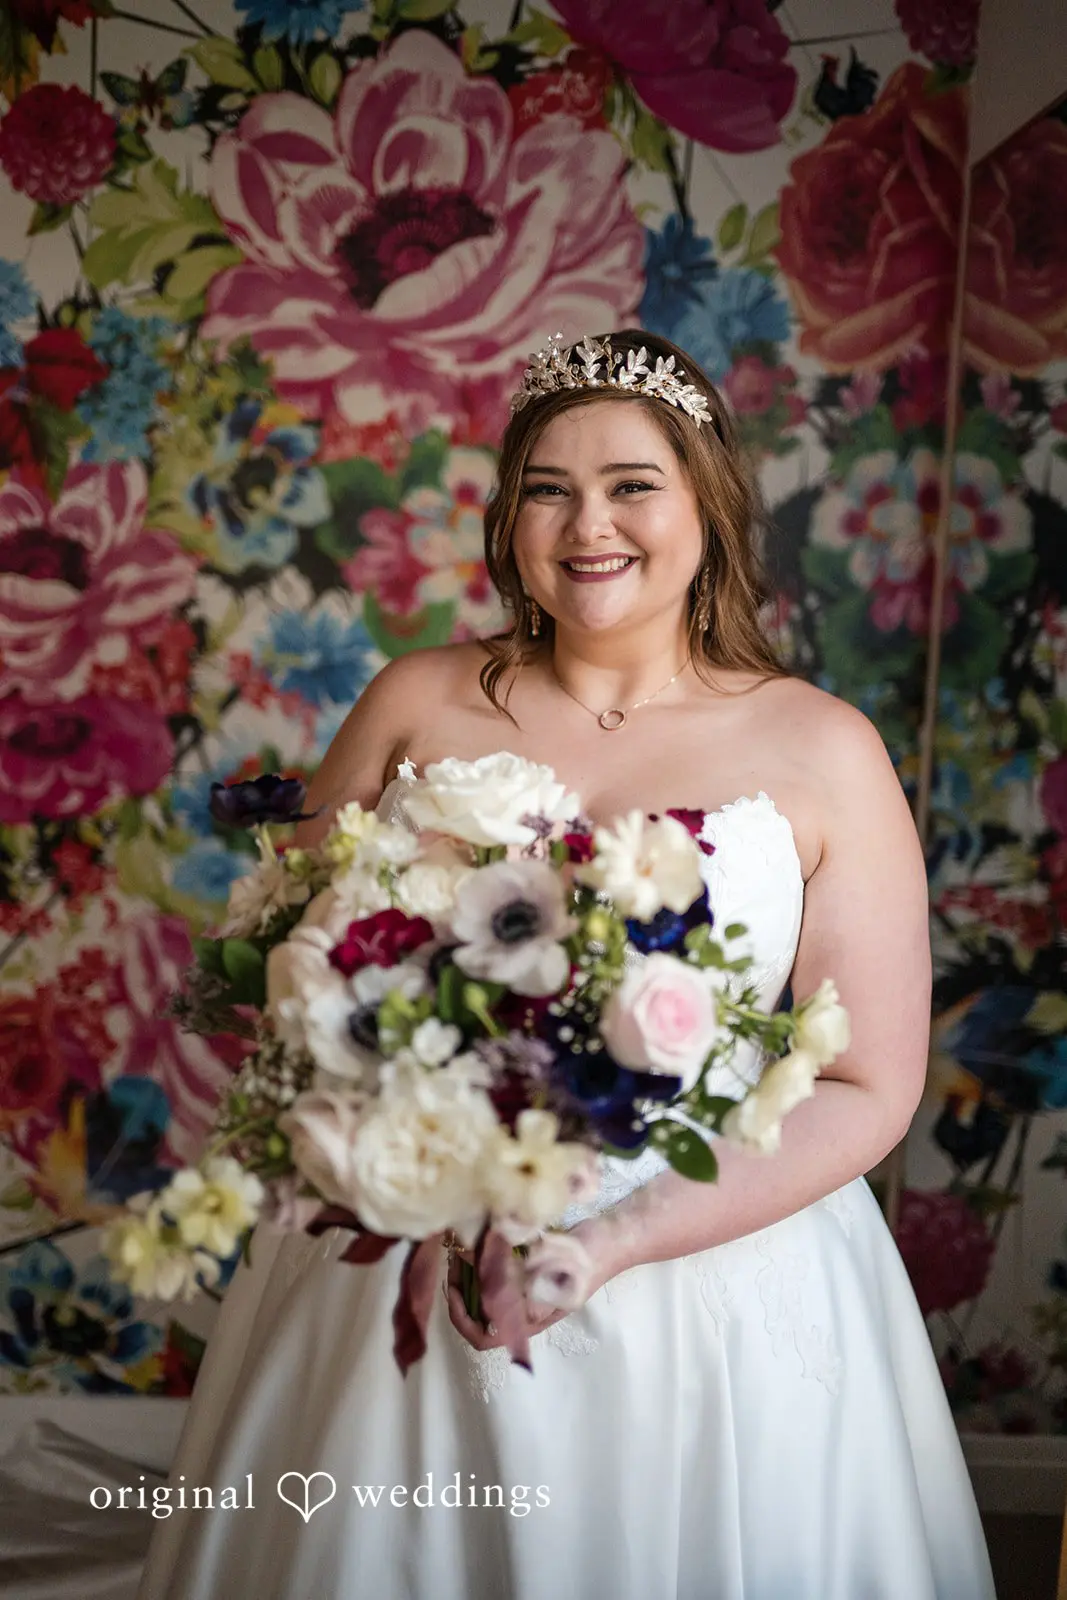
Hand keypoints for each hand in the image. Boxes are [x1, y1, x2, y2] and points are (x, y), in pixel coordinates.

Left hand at [443, 1221, 622, 1353]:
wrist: (616, 1236)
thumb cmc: (593, 1257)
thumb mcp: (563, 1267)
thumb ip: (530, 1275)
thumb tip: (489, 1274)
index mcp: (533, 1318)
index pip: (485, 1336)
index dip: (462, 1318)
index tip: (452, 1287)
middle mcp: (524, 1307)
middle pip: (476, 1311)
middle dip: (458, 1285)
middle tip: (452, 1254)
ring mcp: (524, 1287)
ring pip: (481, 1289)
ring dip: (466, 1269)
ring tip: (461, 1241)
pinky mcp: (526, 1267)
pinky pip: (492, 1269)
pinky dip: (480, 1255)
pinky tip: (478, 1233)